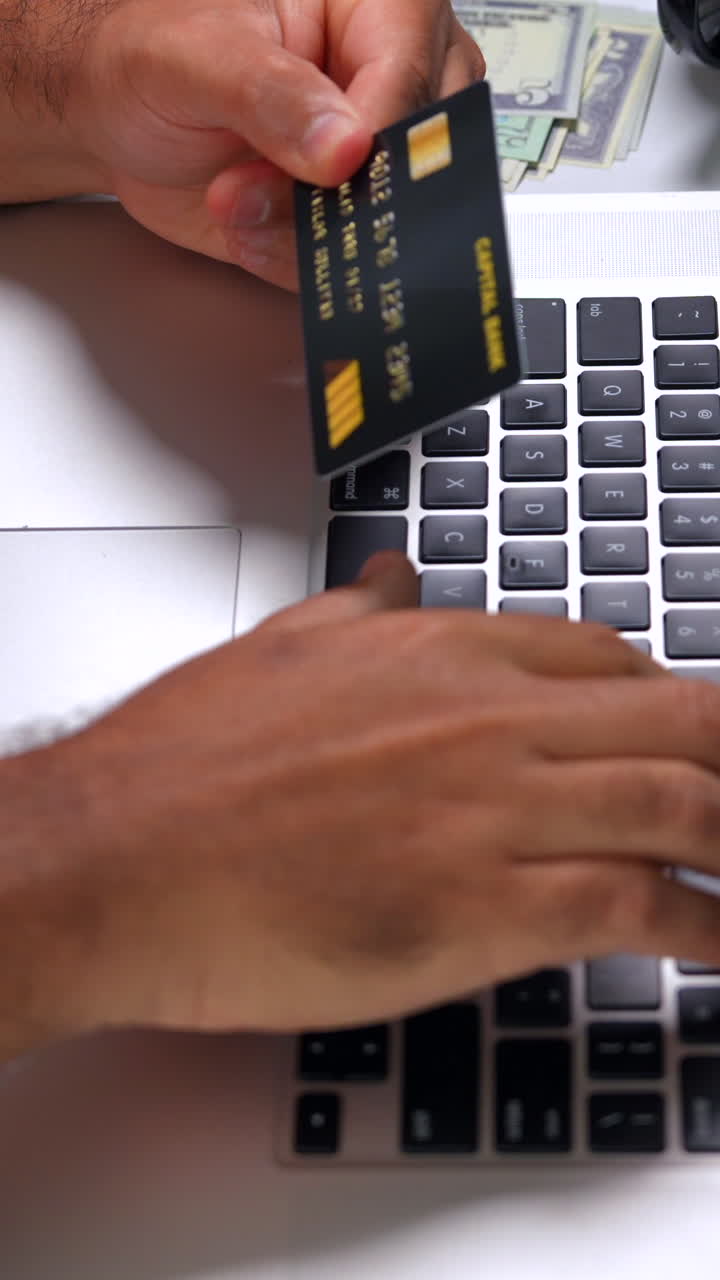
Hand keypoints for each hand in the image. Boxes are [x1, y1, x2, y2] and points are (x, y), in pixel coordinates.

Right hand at [7, 552, 719, 1053]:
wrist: (114, 856)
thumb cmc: (182, 766)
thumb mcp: (281, 648)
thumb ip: (360, 613)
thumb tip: (399, 580)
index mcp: (442, 652)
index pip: (606, 657)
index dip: (665, 698)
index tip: (687, 731)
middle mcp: (486, 717)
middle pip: (677, 718)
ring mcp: (492, 809)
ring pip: (678, 804)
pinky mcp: (483, 906)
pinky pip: (635, 907)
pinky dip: (703, 926)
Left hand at [59, 0, 484, 287]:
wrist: (122, 118)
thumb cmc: (153, 56)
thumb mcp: (192, 56)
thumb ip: (269, 93)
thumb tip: (345, 146)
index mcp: (376, 4)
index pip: (407, 78)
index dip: (368, 143)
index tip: (317, 174)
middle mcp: (393, 73)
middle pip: (415, 157)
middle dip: (331, 197)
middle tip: (246, 194)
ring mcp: (378, 150)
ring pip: (387, 218)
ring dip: (307, 236)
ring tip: (233, 206)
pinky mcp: (354, 209)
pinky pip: (355, 258)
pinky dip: (298, 262)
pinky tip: (249, 233)